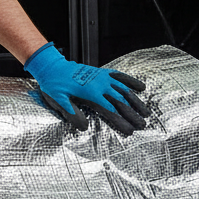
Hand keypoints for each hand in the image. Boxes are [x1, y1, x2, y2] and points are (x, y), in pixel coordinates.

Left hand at [24, 42, 148, 134]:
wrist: (52, 67)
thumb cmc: (54, 85)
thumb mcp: (58, 101)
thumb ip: (72, 114)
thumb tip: (84, 127)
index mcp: (90, 93)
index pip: (110, 110)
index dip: (121, 121)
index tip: (130, 131)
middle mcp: (100, 84)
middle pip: (121, 101)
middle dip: (133, 114)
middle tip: (143, 125)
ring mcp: (102, 77)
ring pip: (124, 89)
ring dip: (136, 101)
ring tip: (146, 112)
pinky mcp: (102, 73)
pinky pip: (120, 76)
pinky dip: (131, 81)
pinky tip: (141, 88)